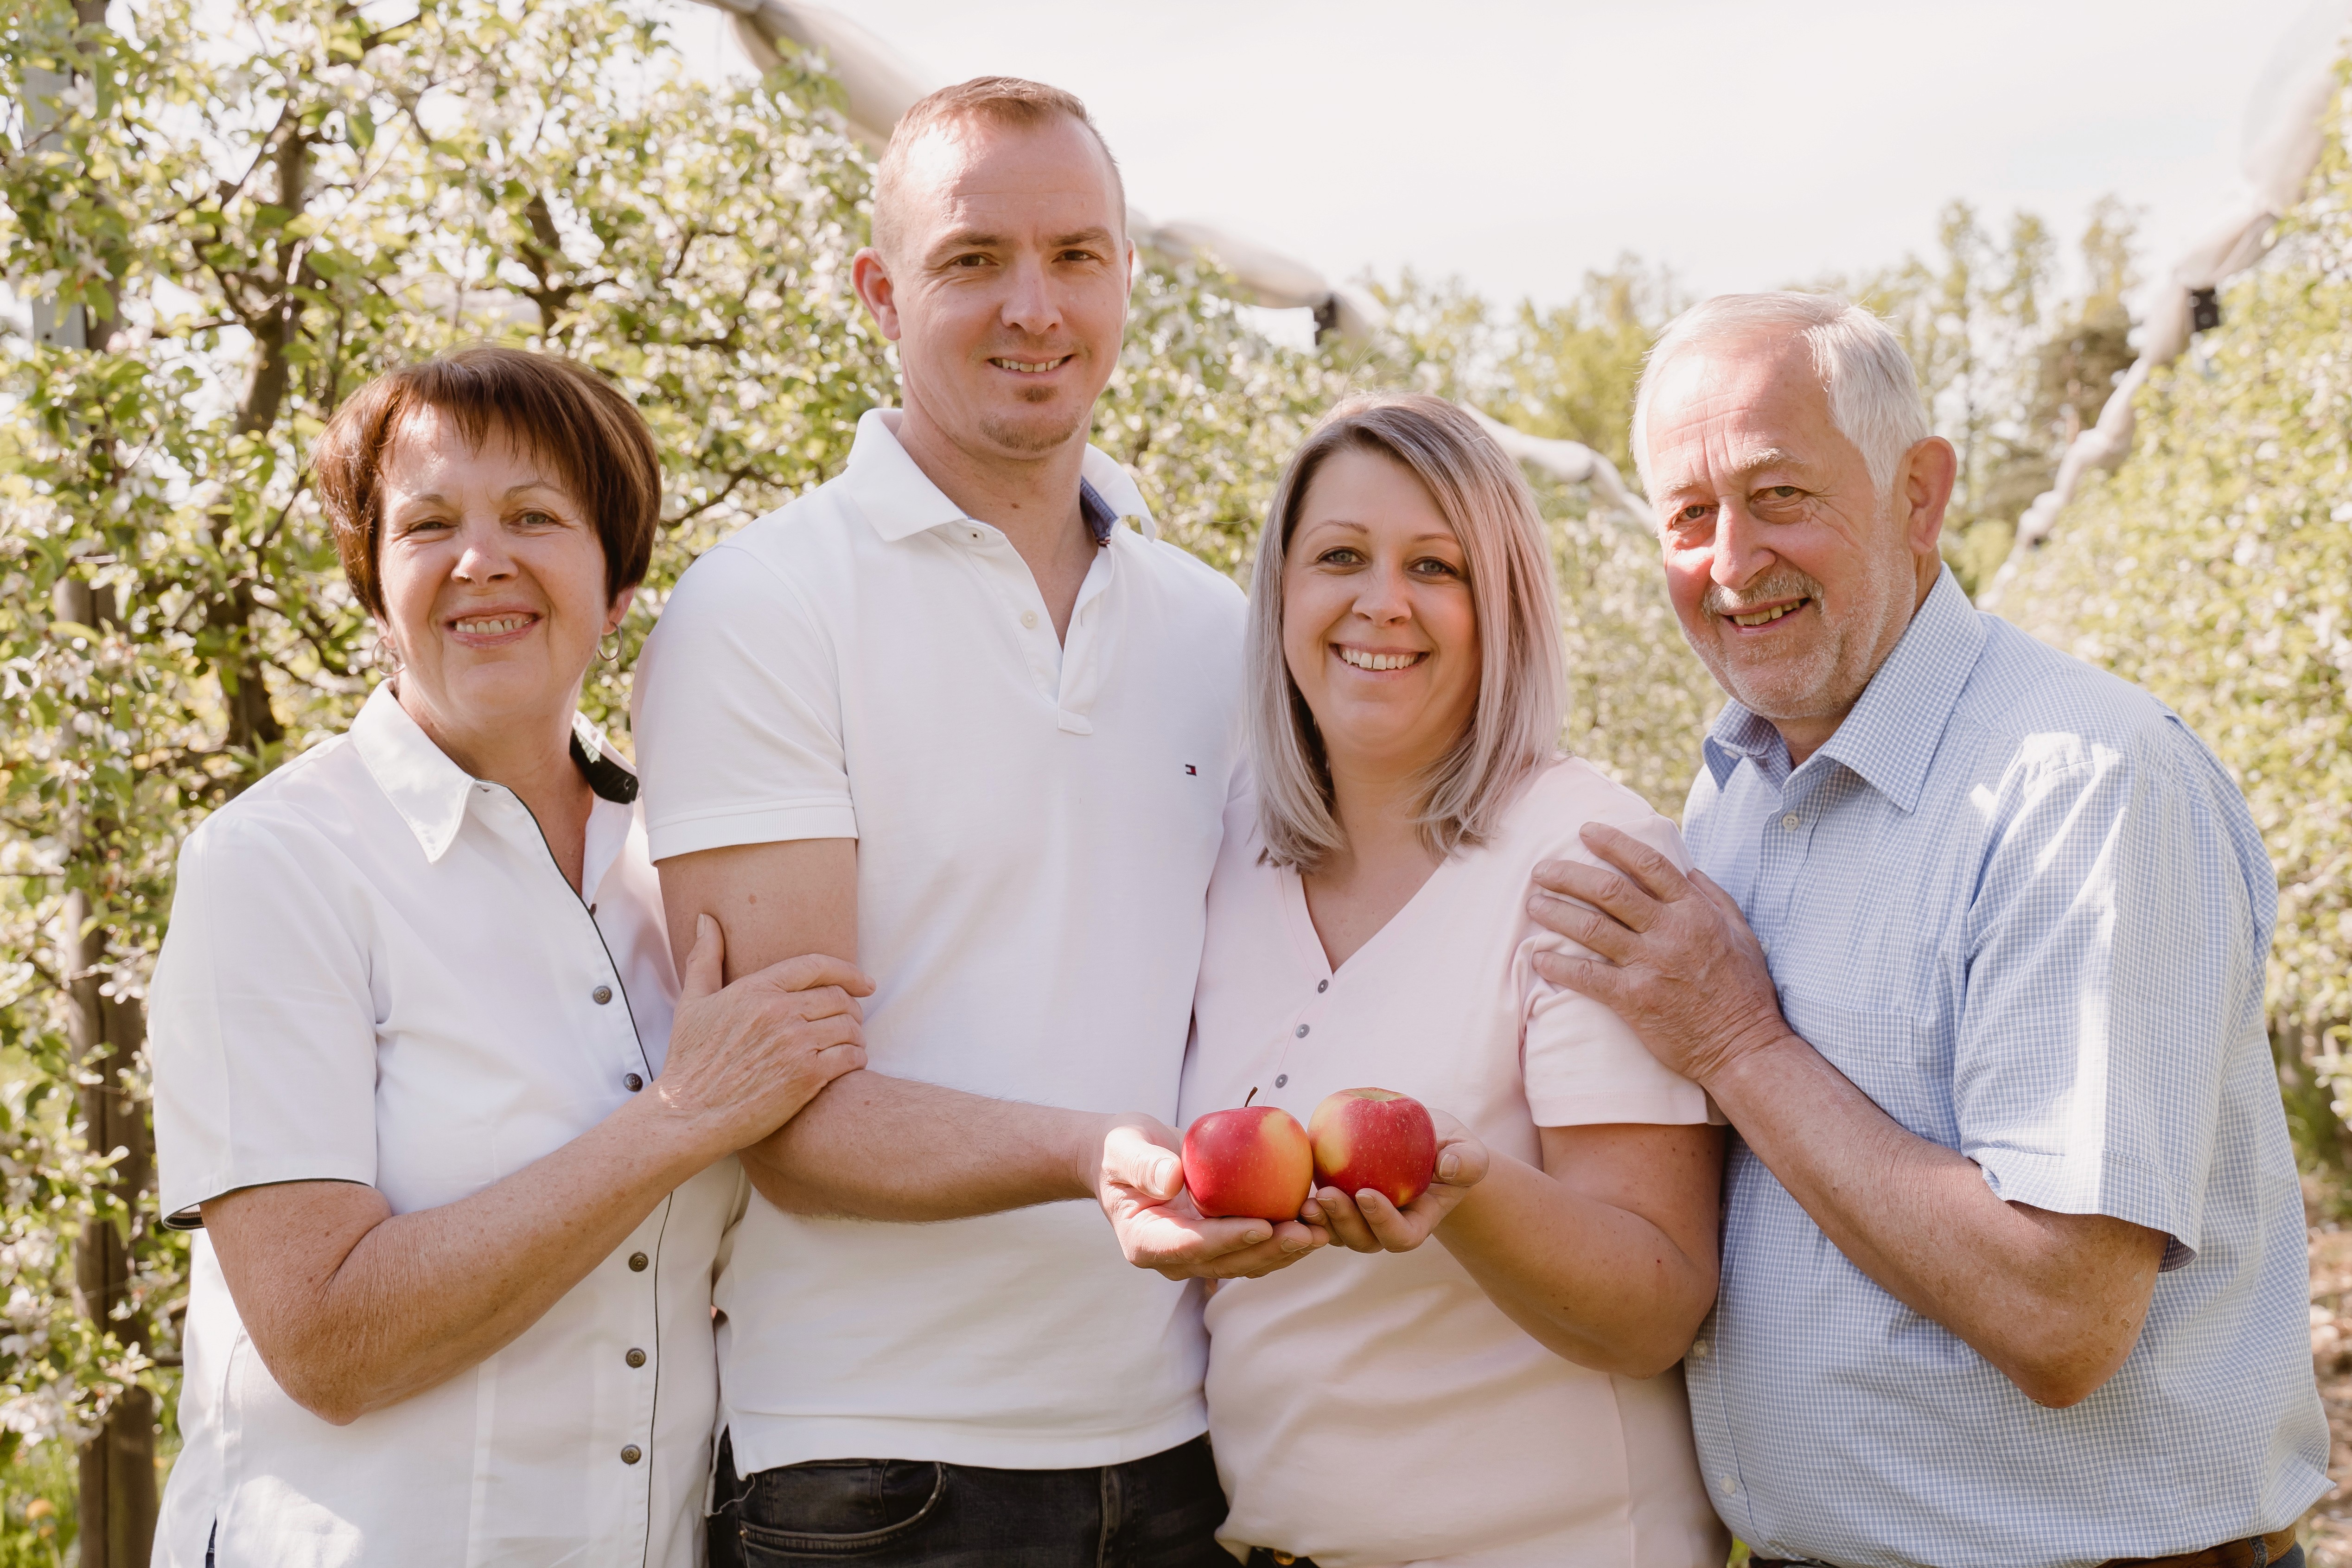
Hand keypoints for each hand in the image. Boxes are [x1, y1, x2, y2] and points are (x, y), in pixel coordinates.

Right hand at [654, 914, 871, 1154]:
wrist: (688, 1115)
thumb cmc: (689, 1061)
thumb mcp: (692, 1002)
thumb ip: (706, 957)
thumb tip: (706, 918)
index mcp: (756, 990)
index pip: (816, 966)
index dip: (848, 971)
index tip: (865, 982)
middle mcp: (779, 1012)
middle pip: (839, 997)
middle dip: (853, 1007)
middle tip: (852, 1020)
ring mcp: (795, 1045)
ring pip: (850, 1027)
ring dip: (857, 1034)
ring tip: (852, 1043)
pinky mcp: (806, 1078)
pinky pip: (850, 1057)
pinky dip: (857, 1058)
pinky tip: (850, 1063)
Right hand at [1093, 1119, 1327, 1279]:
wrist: (1127, 1160)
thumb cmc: (1121, 1150)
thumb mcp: (1123, 1148)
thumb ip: (1143, 1163)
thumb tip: (1171, 1179)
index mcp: (1145, 1241)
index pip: (1191, 1246)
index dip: (1228, 1240)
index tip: (1263, 1226)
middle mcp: (1174, 1258)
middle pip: (1227, 1262)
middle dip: (1269, 1251)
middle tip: (1308, 1232)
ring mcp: (1198, 1255)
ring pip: (1246, 1262)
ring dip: (1285, 1251)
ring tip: (1321, 1230)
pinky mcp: (1219, 1243)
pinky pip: (1254, 1247)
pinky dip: (1284, 1238)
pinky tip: (1314, 1221)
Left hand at [1303, 1110, 1488, 1252]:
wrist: (1424, 1143)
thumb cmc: (1449, 1148)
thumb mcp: (1467, 1150)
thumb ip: (1467, 1161)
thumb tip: (1448, 1167)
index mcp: (1417, 1222)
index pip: (1401, 1236)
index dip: (1383, 1222)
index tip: (1367, 1194)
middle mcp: (1385, 1227)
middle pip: (1363, 1240)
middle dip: (1344, 1222)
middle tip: (1327, 1195)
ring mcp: (1359, 1218)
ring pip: (1336, 1233)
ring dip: (1319, 1220)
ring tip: (1306, 1199)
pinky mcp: (1339, 1203)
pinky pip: (1319, 1213)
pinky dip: (1305, 1206)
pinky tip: (1290, 1184)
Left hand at [1525, 822, 1787, 1085]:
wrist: (1743, 1048)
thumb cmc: (1744, 991)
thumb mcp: (1742, 934)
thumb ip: (1713, 897)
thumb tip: (1688, 867)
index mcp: (1695, 912)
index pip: (1649, 864)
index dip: (1614, 843)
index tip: (1585, 831)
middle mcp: (1671, 932)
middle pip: (1610, 891)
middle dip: (1569, 875)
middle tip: (1541, 870)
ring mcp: (1652, 965)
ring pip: (1592, 928)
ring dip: (1556, 913)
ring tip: (1533, 904)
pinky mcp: (1636, 999)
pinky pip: (1588, 976)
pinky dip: (1559, 965)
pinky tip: (1538, 958)